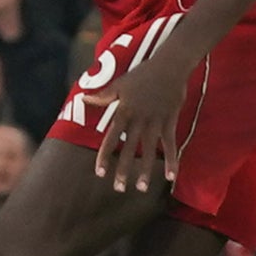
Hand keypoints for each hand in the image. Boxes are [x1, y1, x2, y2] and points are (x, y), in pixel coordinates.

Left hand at [91, 44, 193, 197]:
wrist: (169, 67)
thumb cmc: (141, 75)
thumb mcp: (119, 84)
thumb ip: (103, 97)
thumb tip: (83, 99)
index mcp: (123, 112)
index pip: (111, 139)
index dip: (104, 156)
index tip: (100, 173)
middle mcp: (138, 120)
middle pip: (129, 149)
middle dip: (123, 170)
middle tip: (118, 188)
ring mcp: (155, 122)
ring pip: (149, 151)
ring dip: (146, 171)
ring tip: (142, 188)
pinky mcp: (170, 122)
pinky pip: (170, 145)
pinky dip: (172, 160)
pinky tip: (171, 177)